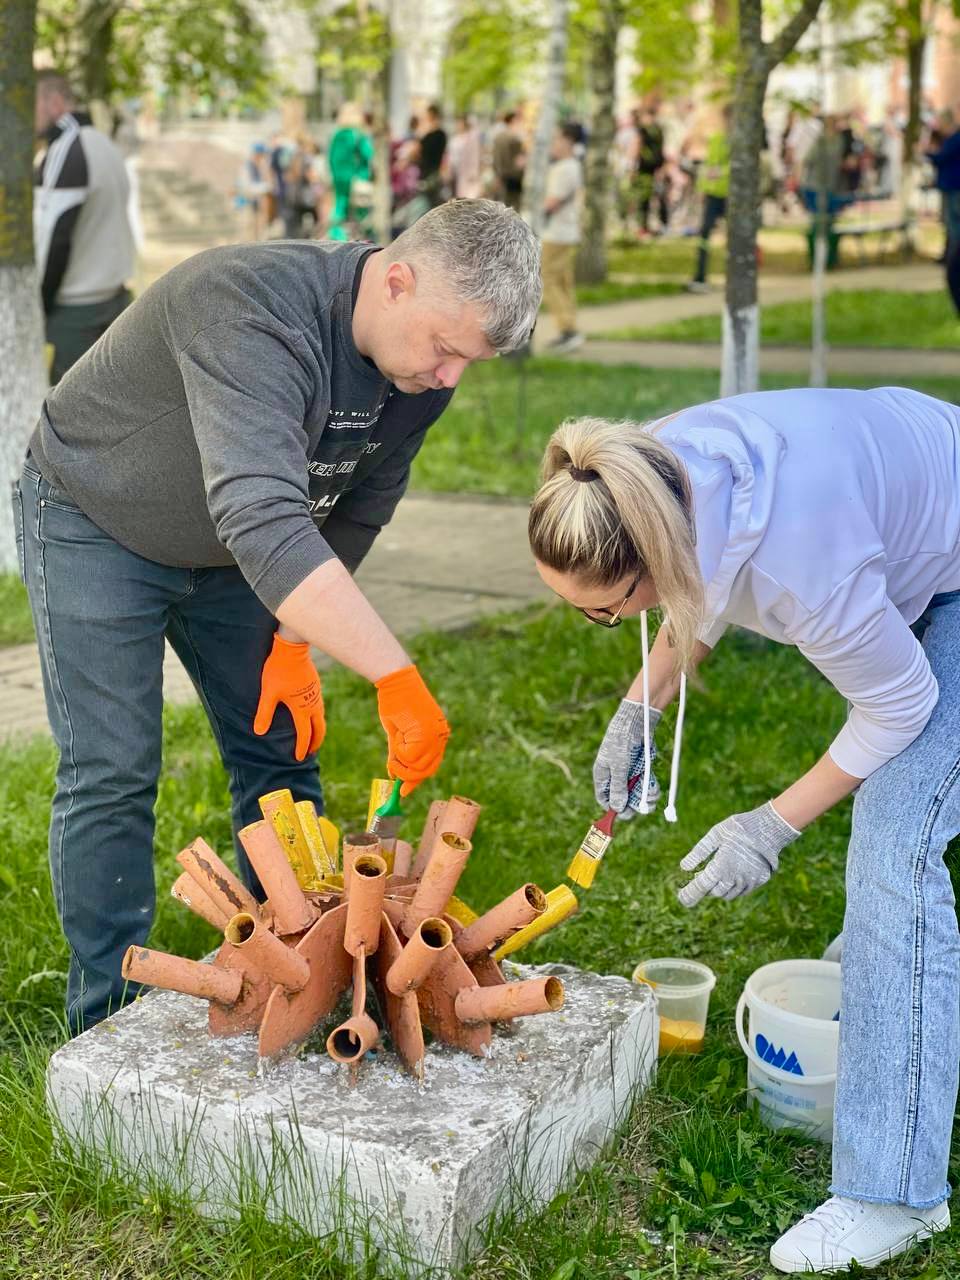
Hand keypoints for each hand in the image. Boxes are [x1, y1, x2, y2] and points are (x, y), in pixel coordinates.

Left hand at [254, 634, 324, 761]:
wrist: (293, 649)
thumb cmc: (278, 670)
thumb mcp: (268, 693)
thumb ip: (264, 713)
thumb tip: (259, 732)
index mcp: (302, 709)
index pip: (304, 734)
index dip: (302, 748)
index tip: (299, 758)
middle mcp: (313, 704)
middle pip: (319, 729)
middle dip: (316, 742)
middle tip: (311, 753)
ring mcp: (316, 695)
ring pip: (321, 718)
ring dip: (318, 730)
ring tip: (313, 737)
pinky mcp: (316, 687)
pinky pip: (320, 707)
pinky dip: (318, 718)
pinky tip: (312, 715)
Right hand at [375, 664, 449, 797]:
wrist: (396, 682)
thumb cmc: (395, 702)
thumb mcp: (397, 733)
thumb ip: (398, 754)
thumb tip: (394, 775)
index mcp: (437, 735)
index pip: (431, 766)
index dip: (416, 780)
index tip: (403, 791)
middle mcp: (440, 737)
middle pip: (426, 771)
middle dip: (407, 777)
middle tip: (394, 775)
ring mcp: (435, 735)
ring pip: (417, 766)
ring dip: (401, 763)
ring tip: (395, 745)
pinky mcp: (426, 733)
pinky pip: (410, 756)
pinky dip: (399, 752)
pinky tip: (397, 736)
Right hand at [593, 699, 661, 816]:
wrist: (636, 722)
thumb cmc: (621, 742)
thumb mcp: (618, 766)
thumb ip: (618, 788)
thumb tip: (618, 809)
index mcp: (603, 775)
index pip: (604, 798)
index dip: (612, 808)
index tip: (622, 814)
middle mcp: (616, 776)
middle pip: (622, 799)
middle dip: (633, 805)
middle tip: (643, 809)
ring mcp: (629, 773)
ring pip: (636, 794)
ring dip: (644, 798)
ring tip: (651, 798)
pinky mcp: (642, 769)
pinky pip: (646, 785)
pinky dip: (650, 789)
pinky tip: (654, 790)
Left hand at [677, 802, 799, 907]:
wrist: (769, 827)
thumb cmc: (739, 828)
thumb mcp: (715, 835)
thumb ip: (699, 852)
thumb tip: (684, 867)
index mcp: (721, 866)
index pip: (702, 886)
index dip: (690, 893)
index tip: (681, 898)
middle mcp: (735, 878)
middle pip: (715, 893)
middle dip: (706, 887)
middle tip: (701, 876)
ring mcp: (749, 881)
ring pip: (729, 894)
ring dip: (720, 887)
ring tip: (718, 872)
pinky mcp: (759, 881)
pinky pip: (742, 890)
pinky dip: (734, 886)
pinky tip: (733, 872)